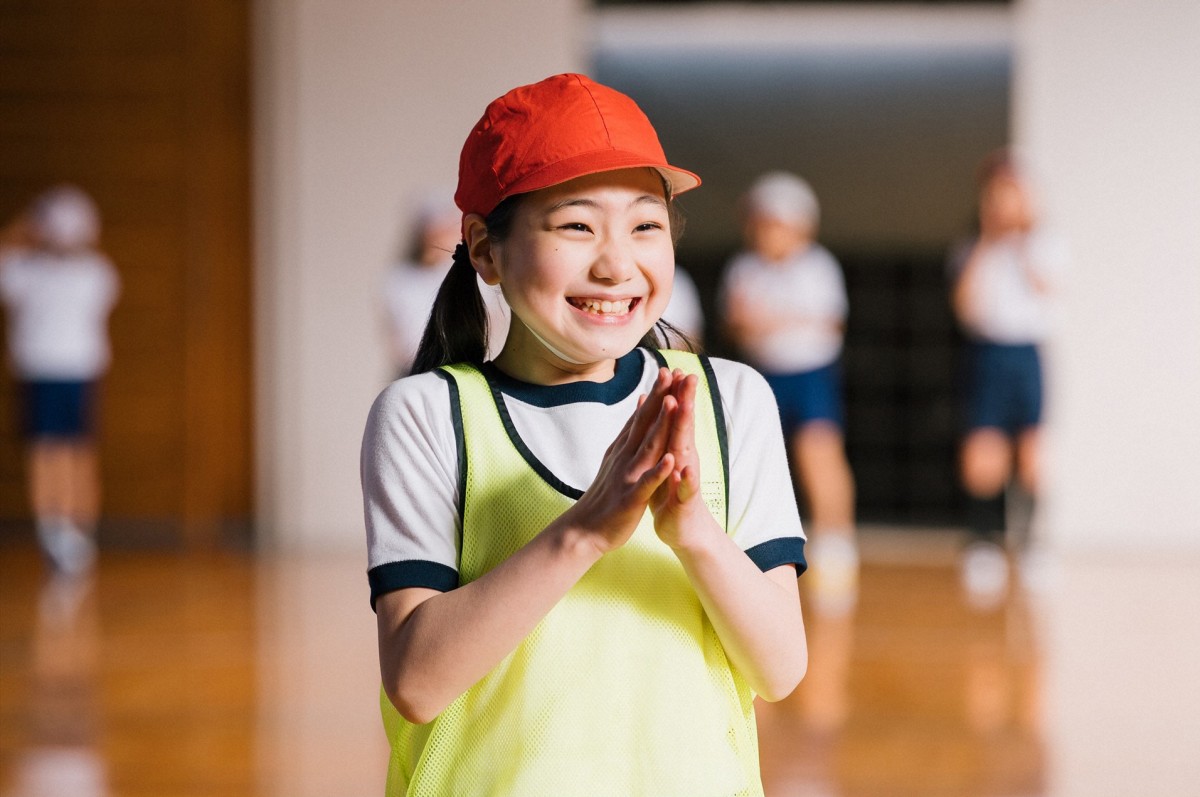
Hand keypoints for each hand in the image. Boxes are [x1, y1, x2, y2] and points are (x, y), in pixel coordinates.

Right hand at [564, 368, 677, 554]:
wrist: (584, 529)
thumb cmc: (605, 496)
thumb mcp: (615, 459)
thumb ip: (628, 435)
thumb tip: (638, 408)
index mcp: (623, 449)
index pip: (641, 417)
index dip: (655, 394)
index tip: (669, 371)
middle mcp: (625, 457)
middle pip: (644, 423)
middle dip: (659, 398)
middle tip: (671, 373)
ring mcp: (627, 476)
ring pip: (647, 447)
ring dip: (660, 425)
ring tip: (674, 403)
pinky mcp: (630, 498)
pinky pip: (646, 483)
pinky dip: (657, 471)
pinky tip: (669, 459)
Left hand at [649, 370, 719, 549]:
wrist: (683, 529)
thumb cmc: (670, 492)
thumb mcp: (663, 459)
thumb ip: (663, 434)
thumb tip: (661, 407)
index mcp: (675, 448)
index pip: (675, 416)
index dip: (674, 392)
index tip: (673, 367)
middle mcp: (684, 459)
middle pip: (685, 426)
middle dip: (686, 401)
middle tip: (688, 375)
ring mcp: (687, 478)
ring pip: (686, 451)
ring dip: (685, 431)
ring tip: (685, 408)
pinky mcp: (685, 500)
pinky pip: (686, 488)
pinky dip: (685, 478)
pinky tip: (685, 469)